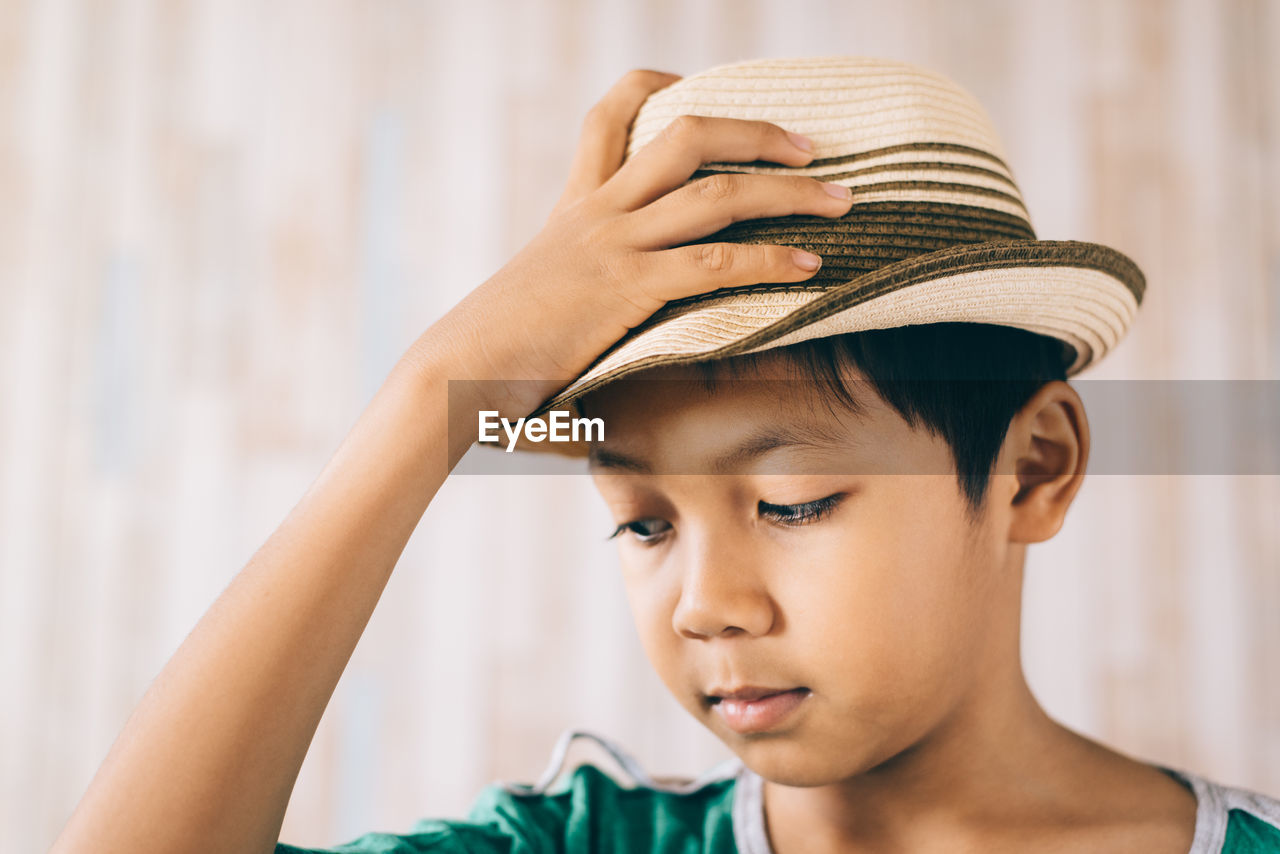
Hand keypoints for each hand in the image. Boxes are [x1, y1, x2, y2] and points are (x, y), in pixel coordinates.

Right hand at [415, 68, 854, 418]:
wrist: (456, 371)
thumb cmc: (493, 348)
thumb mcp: (537, 297)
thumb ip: (575, 285)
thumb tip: (602, 314)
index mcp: (575, 207)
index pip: (610, 115)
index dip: (657, 86)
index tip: (698, 86)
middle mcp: (598, 212)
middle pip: (686, 134)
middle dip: (758, 131)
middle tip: (813, 144)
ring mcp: (614, 246)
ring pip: (716, 192)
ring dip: (789, 193)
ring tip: (842, 201)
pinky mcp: (627, 291)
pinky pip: (714, 262)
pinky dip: (769, 261)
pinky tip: (807, 268)